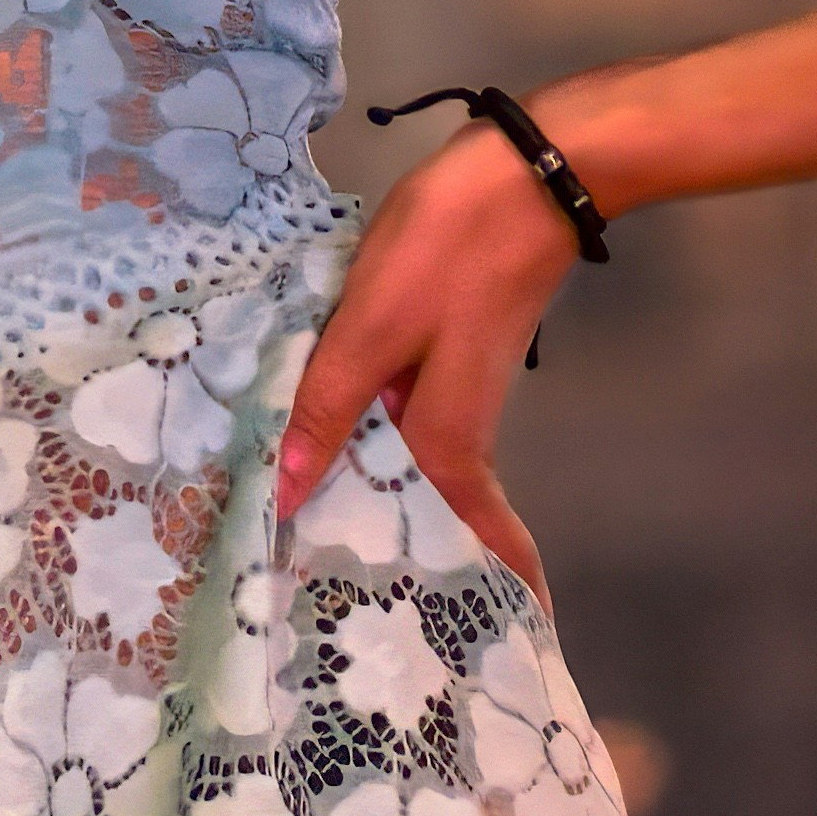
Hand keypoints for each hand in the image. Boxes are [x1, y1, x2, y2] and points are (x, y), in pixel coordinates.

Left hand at [275, 127, 578, 610]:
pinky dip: (373, 440)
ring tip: (310, 536)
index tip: (494, 644)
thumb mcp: (372, 323)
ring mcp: (459, 390)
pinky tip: (329, 434)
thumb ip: (328, 402)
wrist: (527, 171)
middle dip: (410, 561)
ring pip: (417, 466)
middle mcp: (462, 428)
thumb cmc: (448, 247)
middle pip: (438, 512)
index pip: (472, 539)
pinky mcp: (449, 353)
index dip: (487, 590)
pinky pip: (407, 420)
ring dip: (380, 499)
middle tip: (340, 609)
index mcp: (448, 438)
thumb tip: (288, 492)